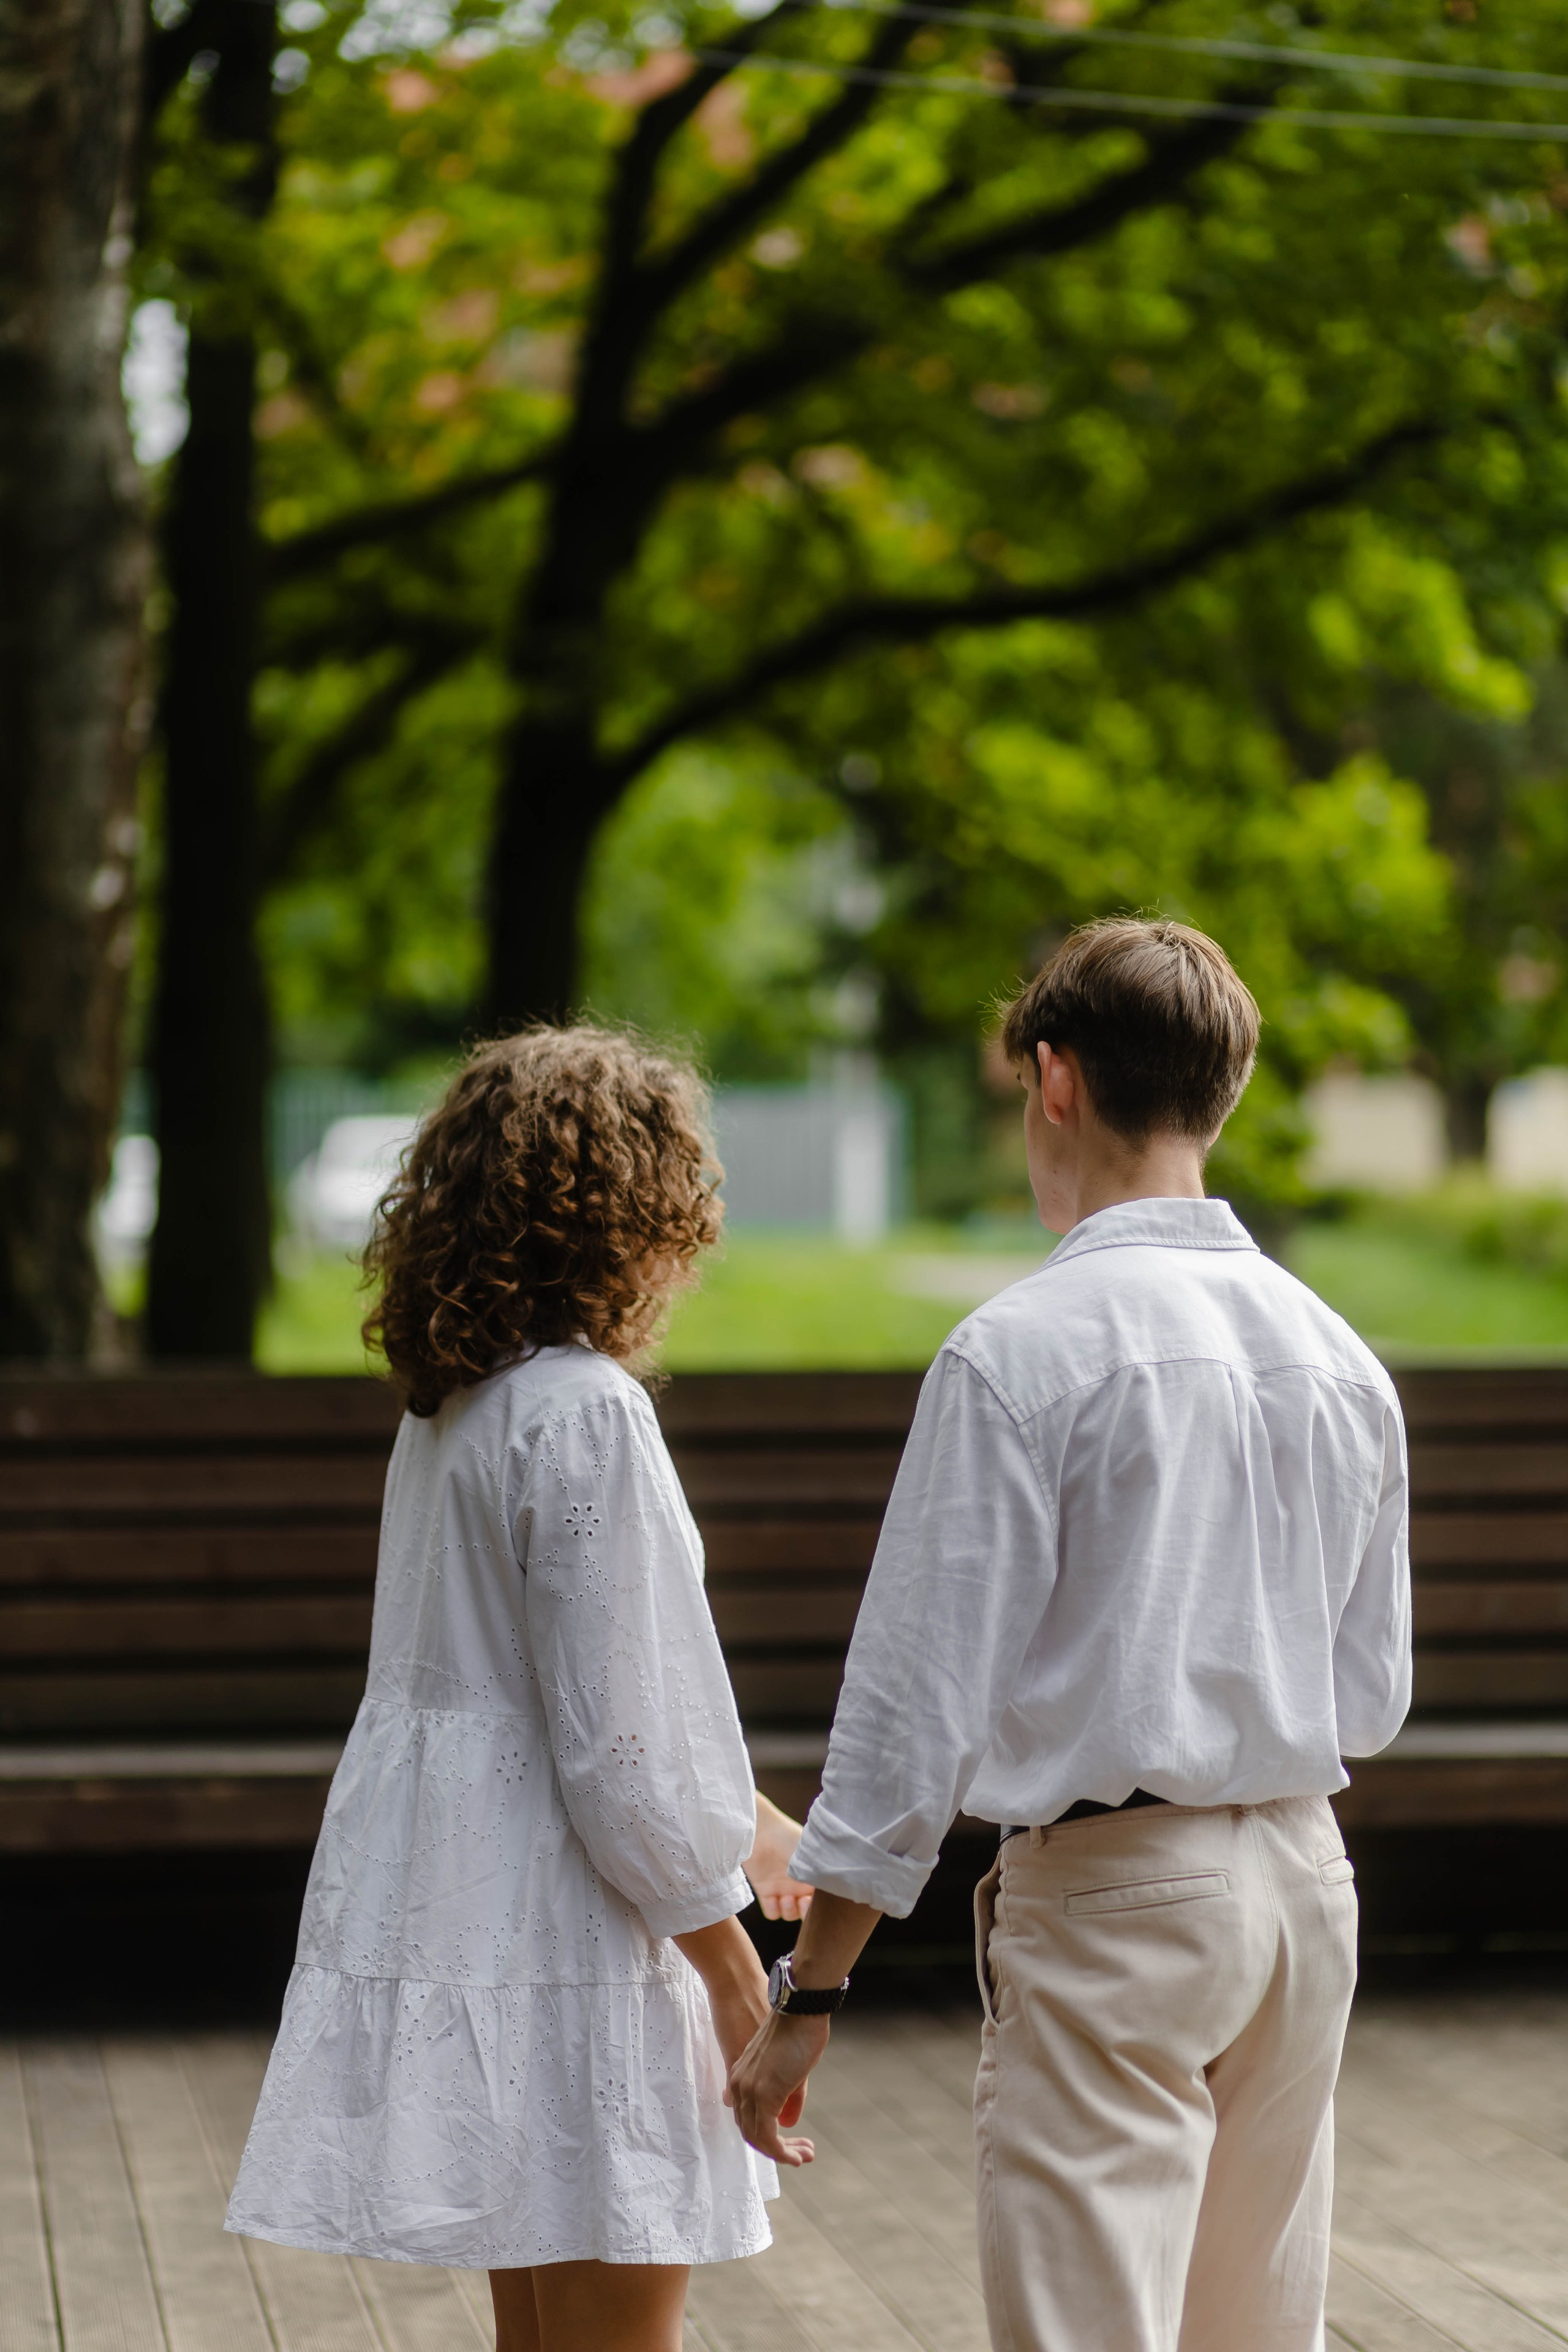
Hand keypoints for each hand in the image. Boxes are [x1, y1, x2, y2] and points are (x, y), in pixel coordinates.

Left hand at [726, 2007, 826, 2166]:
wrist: (801, 2010)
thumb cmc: (800, 2031)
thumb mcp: (792, 2069)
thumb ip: (788, 2097)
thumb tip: (788, 2124)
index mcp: (742, 2075)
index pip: (747, 2117)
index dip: (768, 2136)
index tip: (792, 2143)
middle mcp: (739, 2084)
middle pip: (750, 2131)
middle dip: (777, 2149)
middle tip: (803, 2154)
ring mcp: (750, 2091)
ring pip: (758, 2139)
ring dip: (783, 2154)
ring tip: (806, 2155)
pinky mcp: (764, 2096)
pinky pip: (768, 2138)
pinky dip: (782, 2153)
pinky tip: (798, 2156)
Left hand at [744, 1791, 814, 1921]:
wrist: (762, 1832)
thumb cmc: (789, 1838)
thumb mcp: (810, 1856)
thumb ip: (822, 1873)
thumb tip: (833, 1889)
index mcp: (812, 1876)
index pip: (820, 1899)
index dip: (819, 1905)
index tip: (813, 1898)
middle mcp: (799, 1885)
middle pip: (806, 1911)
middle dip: (805, 1912)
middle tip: (802, 1901)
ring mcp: (782, 1889)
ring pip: (789, 1914)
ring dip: (789, 1910)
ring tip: (786, 1897)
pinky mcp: (765, 1891)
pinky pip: (771, 1913)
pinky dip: (773, 1910)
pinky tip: (772, 1898)